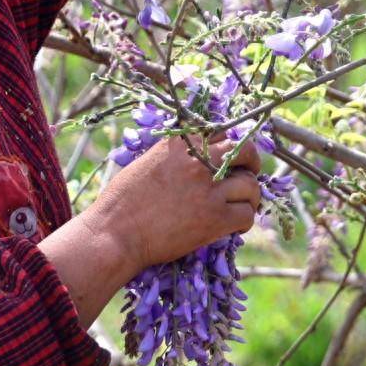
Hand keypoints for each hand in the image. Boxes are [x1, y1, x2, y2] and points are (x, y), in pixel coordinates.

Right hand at [38, 131, 265, 325]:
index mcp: (181, 143)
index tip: (230, 154)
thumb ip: (174, 154)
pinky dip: (246, 220)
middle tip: (249, 173)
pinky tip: (237, 226)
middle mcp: (199, 161)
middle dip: (251, 163)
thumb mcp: (146, 162)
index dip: (230, 143)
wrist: (114, 235)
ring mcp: (209, 189)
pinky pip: (247, 214)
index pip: (222, 130)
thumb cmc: (121, 203)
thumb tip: (193, 155)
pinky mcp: (215, 218)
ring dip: (251, 196)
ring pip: (251, 185)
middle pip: (245, 151)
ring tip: (244, 204)